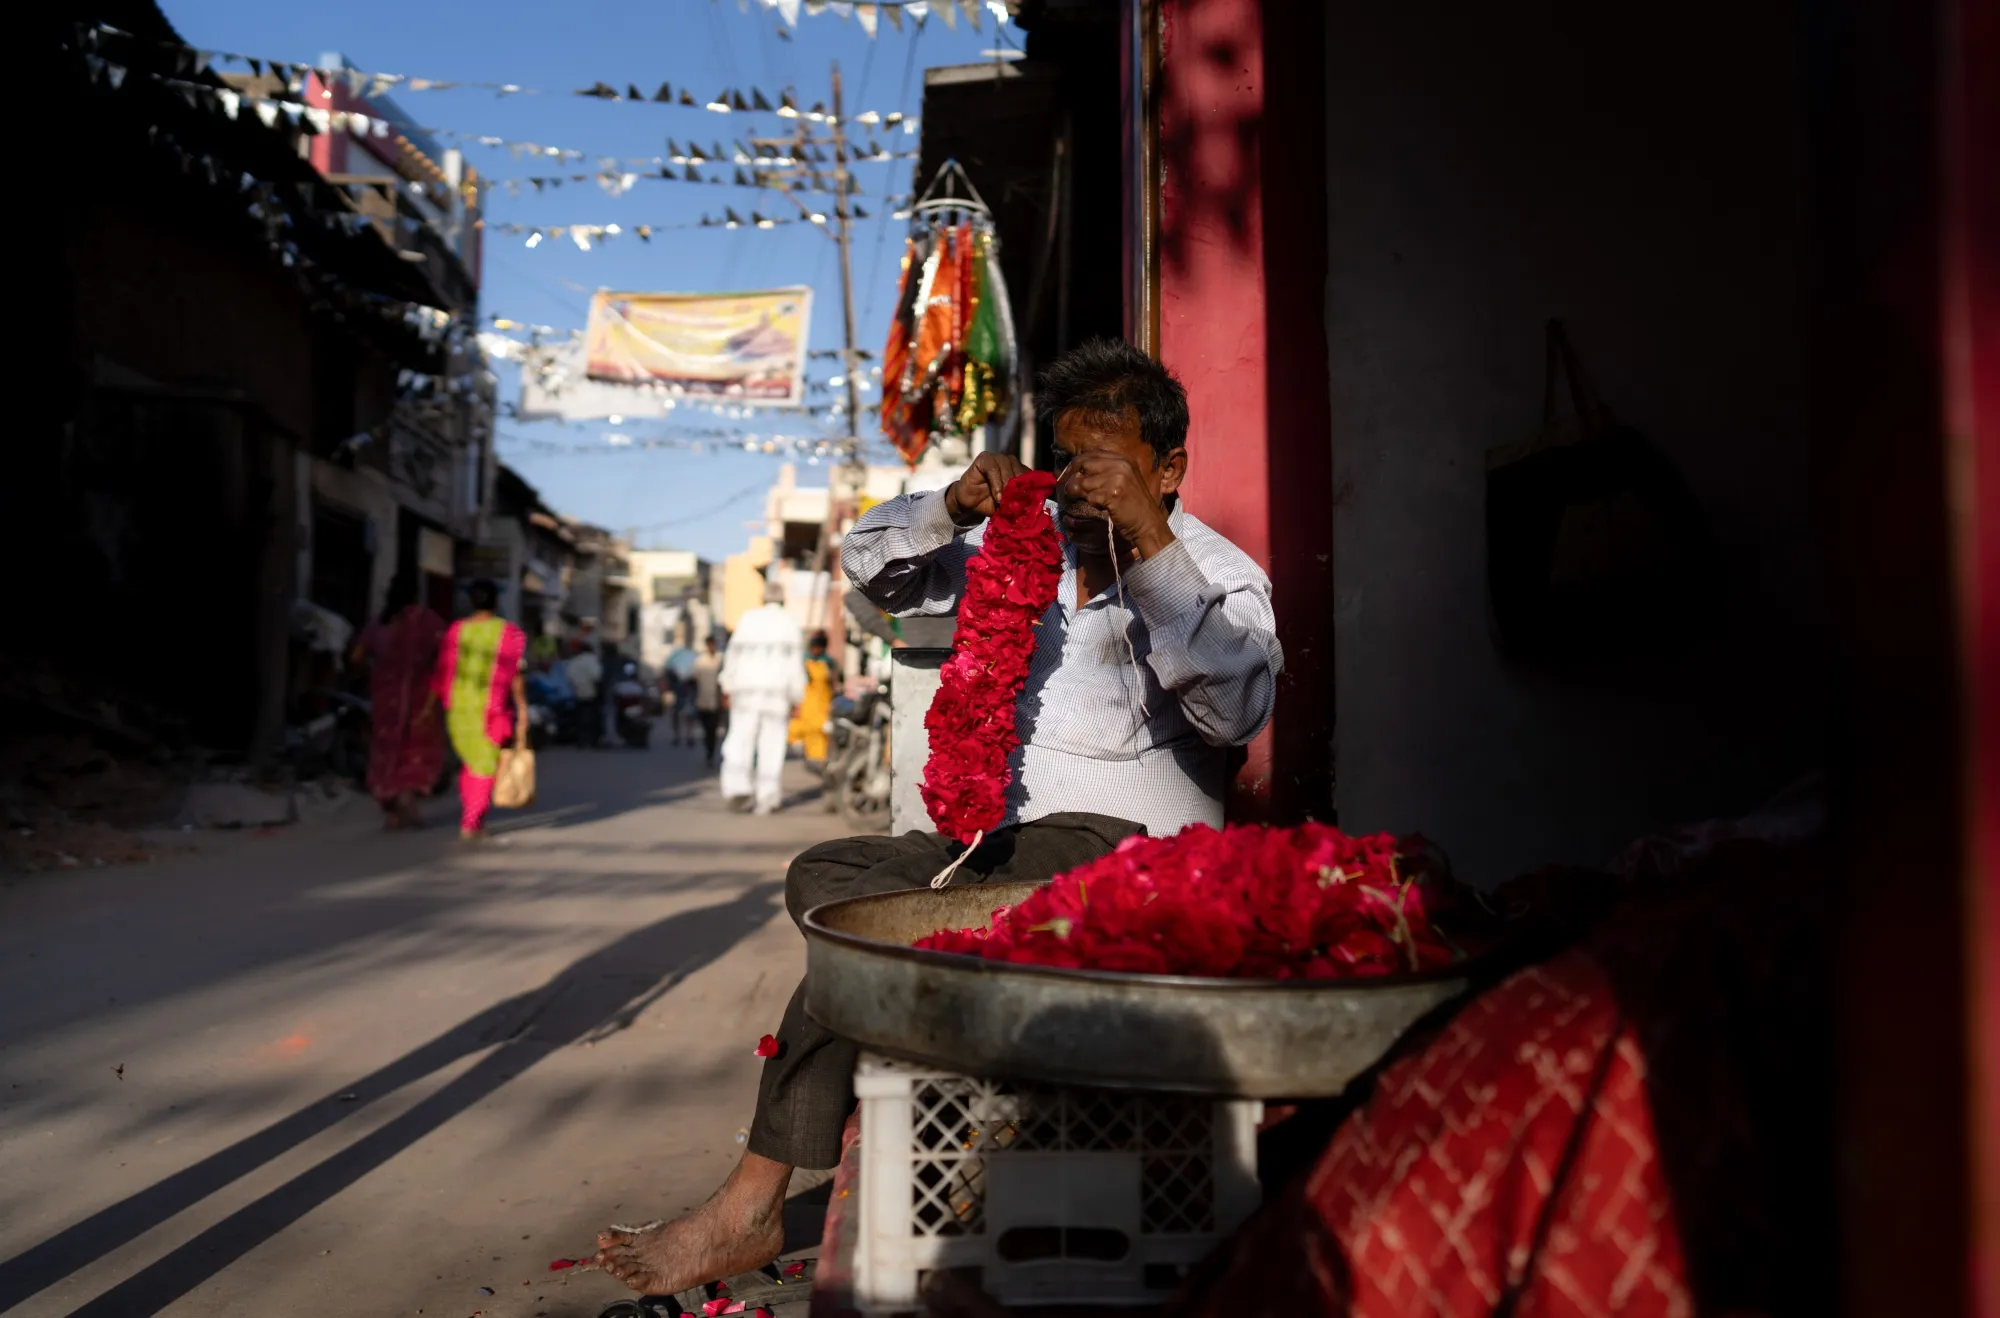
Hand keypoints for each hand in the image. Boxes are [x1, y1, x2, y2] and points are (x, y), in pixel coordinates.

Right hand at [943, 452, 1030, 525]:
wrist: (970, 504)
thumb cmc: (990, 503)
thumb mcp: (1008, 504)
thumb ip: (1019, 500)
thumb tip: (1031, 503)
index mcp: (1019, 471)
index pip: (1030, 476)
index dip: (1029, 489)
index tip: (1027, 503)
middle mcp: (1010, 462)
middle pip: (1020, 471)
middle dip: (1017, 488)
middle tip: (1013, 503)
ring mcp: (997, 458)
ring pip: (1007, 467)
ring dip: (1006, 486)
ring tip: (1002, 500)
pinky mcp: (984, 458)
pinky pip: (993, 468)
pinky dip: (996, 482)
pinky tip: (996, 495)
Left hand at [1058, 450, 1174, 558]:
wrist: (1149, 524)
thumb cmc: (1134, 506)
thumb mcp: (1124, 480)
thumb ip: (1106, 471)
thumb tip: (1077, 471)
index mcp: (1123, 459)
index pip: (1091, 454)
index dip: (1076, 464)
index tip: (1068, 475)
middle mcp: (1121, 465)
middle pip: (1084, 464)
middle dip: (1072, 477)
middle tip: (1068, 489)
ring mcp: (1117, 478)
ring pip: (1083, 481)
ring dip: (1078, 493)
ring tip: (1084, 500)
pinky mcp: (1112, 494)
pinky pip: (1089, 496)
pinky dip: (1089, 503)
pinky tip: (1097, 507)